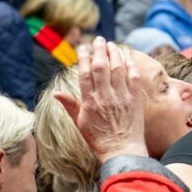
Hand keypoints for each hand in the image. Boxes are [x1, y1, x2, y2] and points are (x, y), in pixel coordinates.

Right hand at [54, 38, 147, 161]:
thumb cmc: (99, 140)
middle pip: (101, 67)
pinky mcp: (135, 100)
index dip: (84, 58)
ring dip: (114, 54)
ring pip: (117, 69)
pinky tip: (128, 58)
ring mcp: (121, 97)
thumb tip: (56, 92)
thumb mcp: (80, 124)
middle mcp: (105, 97)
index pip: (85, 73)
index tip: (83, 48)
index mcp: (89, 102)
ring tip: (112, 44)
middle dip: (99, 50)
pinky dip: (131, 66)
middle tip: (98, 39)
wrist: (122, 152)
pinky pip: (133, 78)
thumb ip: (69, 106)